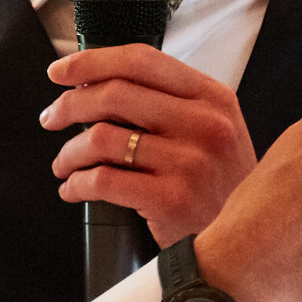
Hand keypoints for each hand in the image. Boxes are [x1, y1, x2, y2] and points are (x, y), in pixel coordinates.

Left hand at [41, 44, 258, 247]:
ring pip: (102, 138)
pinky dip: (77, 184)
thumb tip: (100, 84)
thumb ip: (171, 102)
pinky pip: (103, 180)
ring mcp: (190, 161)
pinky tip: (74, 189)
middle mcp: (205, 123)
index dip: (92, 61)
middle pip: (115, 94)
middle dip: (70, 105)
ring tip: (64, 164)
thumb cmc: (221, 185)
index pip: (142, 60)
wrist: (249, 241)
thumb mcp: (215, 129)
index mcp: (212, 97)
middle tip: (52, 117)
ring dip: (69, 152)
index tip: (62, 71)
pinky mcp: (172, 199)